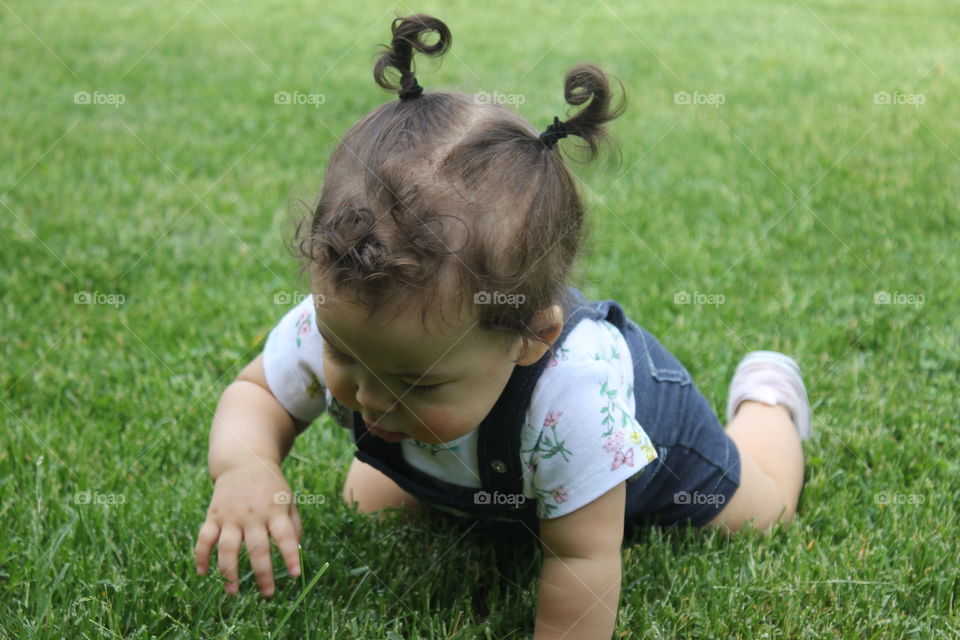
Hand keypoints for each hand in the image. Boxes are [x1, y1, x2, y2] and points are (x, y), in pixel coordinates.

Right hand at [194, 461, 302, 596]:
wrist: (244, 460)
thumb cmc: (271, 485)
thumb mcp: (288, 498)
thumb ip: (293, 524)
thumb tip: (296, 551)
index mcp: (274, 509)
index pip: (285, 536)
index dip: (290, 555)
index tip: (296, 575)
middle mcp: (252, 514)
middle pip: (257, 548)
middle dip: (263, 573)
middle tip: (268, 593)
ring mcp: (230, 515)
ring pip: (227, 548)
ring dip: (229, 572)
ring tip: (233, 592)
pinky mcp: (213, 515)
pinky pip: (204, 538)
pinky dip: (201, 556)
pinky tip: (203, 573)